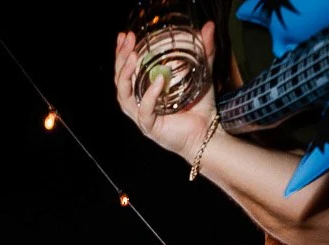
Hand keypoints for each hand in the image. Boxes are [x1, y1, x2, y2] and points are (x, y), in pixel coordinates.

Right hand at [114, 22, 218, 162]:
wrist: (208, 133)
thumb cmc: (200, 108)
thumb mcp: (201, 74)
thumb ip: (203, 52)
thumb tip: (208, 28)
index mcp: (145, 92)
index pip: (127, 72)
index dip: (122, 54)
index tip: (125, 36)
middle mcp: (140, 105)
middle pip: (120, 82)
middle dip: (121, 59)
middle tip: (126, 40)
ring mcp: (144, 117)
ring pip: (124, 97)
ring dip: (126, 75)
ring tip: (133, 57)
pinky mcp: (152, 128)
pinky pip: (145, 112)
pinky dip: (150, 96)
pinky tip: (158, 81)